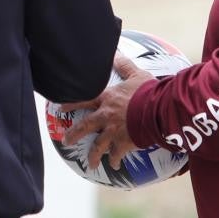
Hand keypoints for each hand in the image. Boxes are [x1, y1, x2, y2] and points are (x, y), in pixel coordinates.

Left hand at [60, 52, 152, 169]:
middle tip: (66, 140)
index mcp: (107, 98)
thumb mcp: (136, 74)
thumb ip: (124, 65)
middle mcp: (106, 115)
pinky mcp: (124, 142)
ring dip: (93, 155)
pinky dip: (115, 161)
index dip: (71, 103)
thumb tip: (115, 53)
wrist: (158, 109)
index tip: (60, 108)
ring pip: (98, 145)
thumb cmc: (148, 90)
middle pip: (85, 126)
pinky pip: (116, 154)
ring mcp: (113, 131)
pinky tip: (114, 166)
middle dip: (74, 134)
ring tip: (90, 163)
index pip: (83, 100)